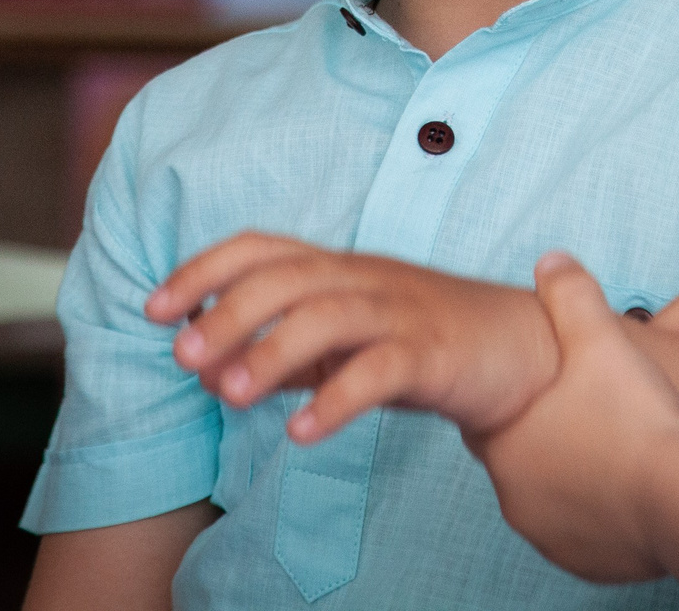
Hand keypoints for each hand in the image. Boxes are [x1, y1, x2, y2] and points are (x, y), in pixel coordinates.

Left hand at [144, 232, 554, 440]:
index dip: (203, 270)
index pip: (262, 248)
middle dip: (226, 313)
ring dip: (272, 351)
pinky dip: (336, 398)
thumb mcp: (343, 343)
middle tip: (182, 358)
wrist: (523, 352)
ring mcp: (402, 311)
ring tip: (232, 395)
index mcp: (339, 267)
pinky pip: (380, 369)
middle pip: (286, 278)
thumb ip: (281, 353)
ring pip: (329, 314)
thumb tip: (209, 372)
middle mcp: (365, 278)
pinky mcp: (434, 353)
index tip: (155, 308)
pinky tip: (302, 431)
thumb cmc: (424, 341)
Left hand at [468, 252, 678, 583]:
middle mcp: (514, 498)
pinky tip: (635, 486)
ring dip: (577, 477)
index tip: (557, 386)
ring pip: (555, 497)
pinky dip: (603, 513)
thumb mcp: (601, 338)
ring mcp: (549, 537)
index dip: (524, 398)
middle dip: (554, 438)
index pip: (490, 419)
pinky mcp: (586, 565)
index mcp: (503, 445)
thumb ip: (570, 294)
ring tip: (623, 447)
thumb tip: (550, 260)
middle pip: (525, 459)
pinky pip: (585, 533)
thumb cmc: (639, 416)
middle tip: (601, 414)